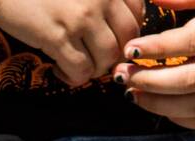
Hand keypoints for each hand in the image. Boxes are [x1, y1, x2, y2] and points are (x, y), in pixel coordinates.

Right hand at [0, 0, 145, 86]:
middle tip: (94, 60)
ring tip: (76, 66)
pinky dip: (73, 78)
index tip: (108, 41)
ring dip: (93, 70)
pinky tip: (58, 69)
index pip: (136, 15)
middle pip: (126, 40)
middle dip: (112, 57)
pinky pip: (80, 70)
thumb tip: (112, 32)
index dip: (124, 34)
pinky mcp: (58, 36)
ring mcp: (81, 18)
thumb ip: (98, 2)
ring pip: (107, 59)